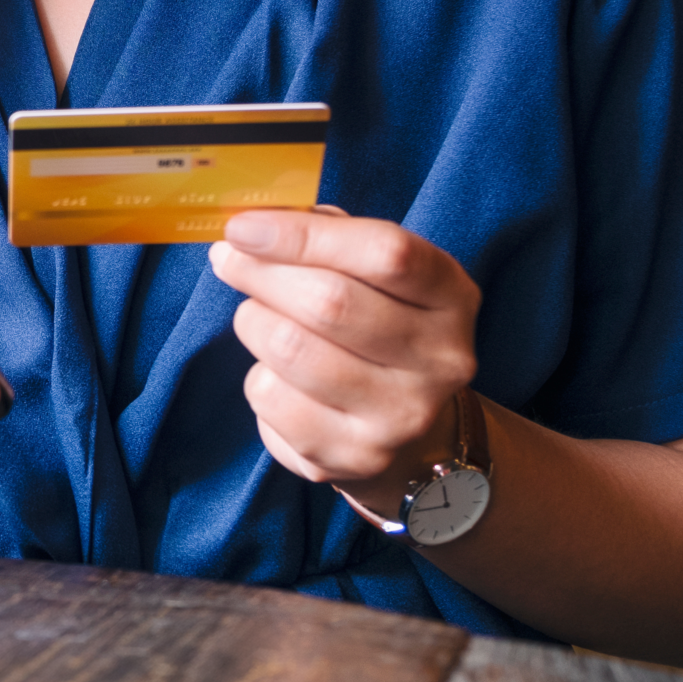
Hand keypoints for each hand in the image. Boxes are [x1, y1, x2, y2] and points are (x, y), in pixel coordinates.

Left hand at [209, 208, 479, 519]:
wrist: (412, 433)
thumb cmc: (377, 326)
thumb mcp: (376, 274)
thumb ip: (328, 236)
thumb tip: (254, 224)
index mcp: (452, 296)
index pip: (385, 253)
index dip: (303, 235)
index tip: (243, 227)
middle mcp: (440, 360)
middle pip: (330, 302)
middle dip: (261, 273)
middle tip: (230, 259)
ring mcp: (401, 416)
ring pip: (290, 349)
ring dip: (254, 322)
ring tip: (258, 317)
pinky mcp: (354, 457)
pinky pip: (271, 400)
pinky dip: (258, 376)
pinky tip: (277, 374)